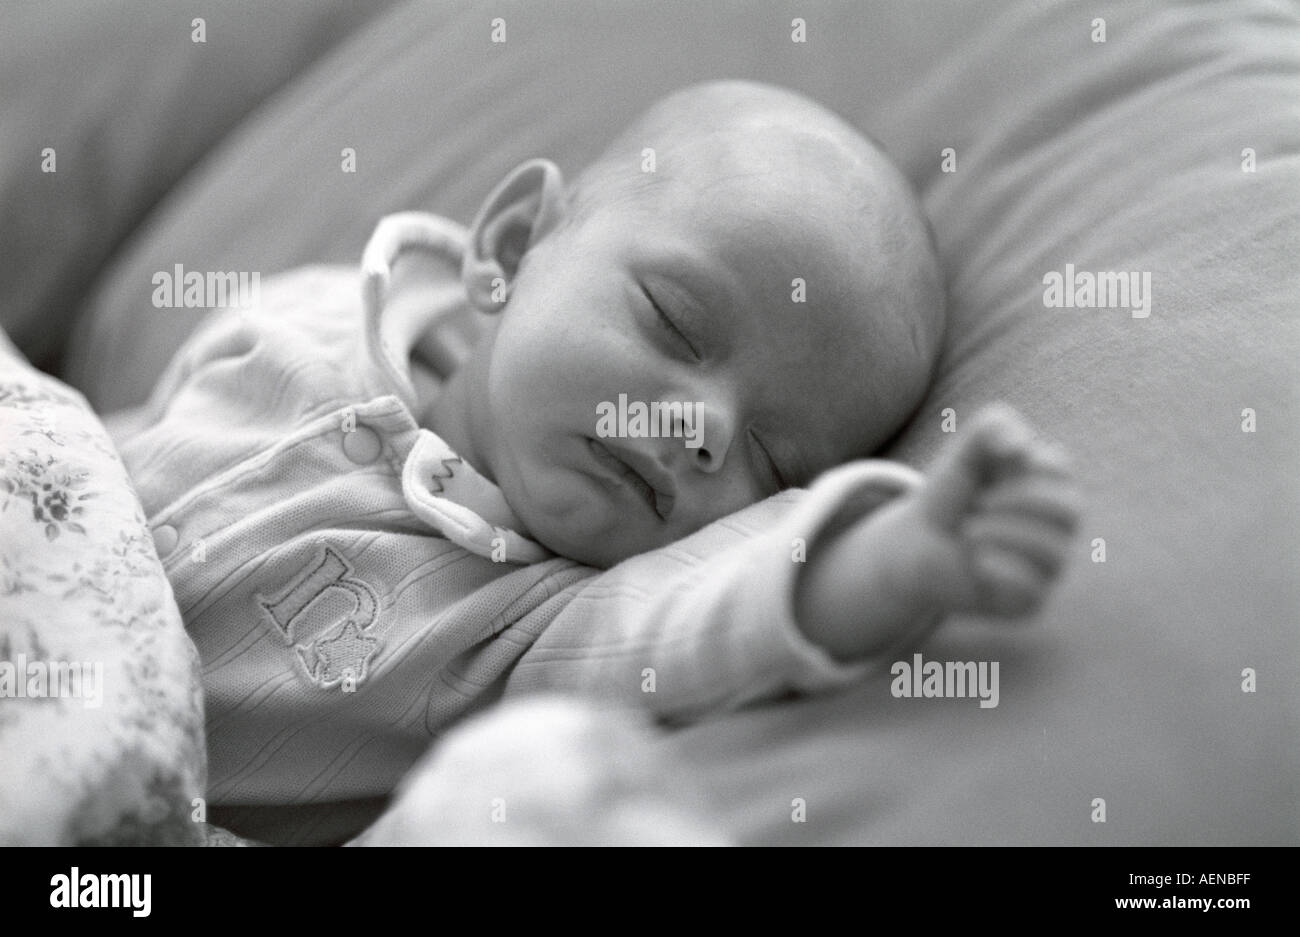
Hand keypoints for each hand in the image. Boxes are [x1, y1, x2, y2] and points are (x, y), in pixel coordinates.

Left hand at [795, 404, 1080, 660]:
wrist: (918, 546)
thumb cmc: (951, 496)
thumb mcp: (964, 452)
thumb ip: (992, 427)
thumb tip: (1020, 447)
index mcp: (1047, 485)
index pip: (1060, 467)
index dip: (1025, 463)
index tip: (994, 466)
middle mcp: (1056, 526)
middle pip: (1069, 510)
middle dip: (1019, 501)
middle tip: (979, 503)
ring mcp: (1047, 565)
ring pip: (1055, 553)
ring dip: (1006, 534)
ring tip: (970, 531)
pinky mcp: (1029, 599)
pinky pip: (1034, 590)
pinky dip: (1003, 570)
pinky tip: (977, 561)